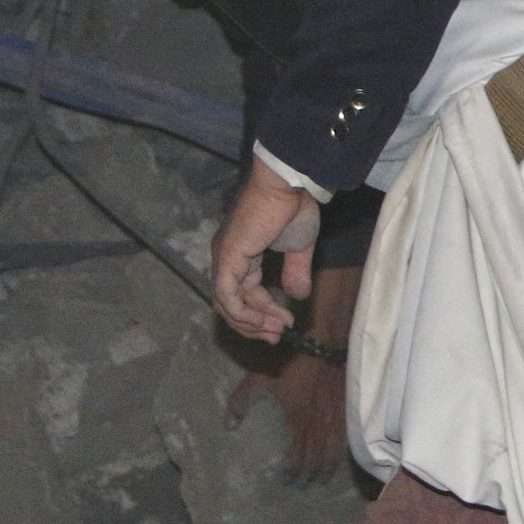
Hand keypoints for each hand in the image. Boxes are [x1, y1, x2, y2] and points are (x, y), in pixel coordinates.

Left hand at [212, 156, 319, 342]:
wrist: (288, 187)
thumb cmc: (293, 208)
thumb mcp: (299, 247)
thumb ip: (295, 272)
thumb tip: (298, 295)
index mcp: (240, 255)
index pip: (245, 293)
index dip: (263, 312)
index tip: (286, 324)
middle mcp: (227, 259)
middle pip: (231, 304)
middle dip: (254, 323)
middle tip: (276, 336)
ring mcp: (224, 259)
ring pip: (226, 304)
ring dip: (250, 322)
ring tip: (274, 330)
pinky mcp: (227, 259)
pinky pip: (227, 295)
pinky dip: (242, 312)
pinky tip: (263, 320)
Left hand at [234, 355, 348, 478]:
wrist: (327, 344)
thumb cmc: (290, 362)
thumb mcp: (258, 380)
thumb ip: (241, 404)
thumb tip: (230, 425)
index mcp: (296, 422)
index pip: (295, 459)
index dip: (289, 473)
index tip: (282, 479)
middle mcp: (317, 427)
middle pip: (315, 462)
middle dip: (307, 477)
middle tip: (299, 485)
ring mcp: (335, 421)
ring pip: (333, 456)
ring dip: (325, 471)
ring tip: (318, 479)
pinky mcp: (347, 412)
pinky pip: (344, 441)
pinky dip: (338, 455)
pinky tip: (334, 458)